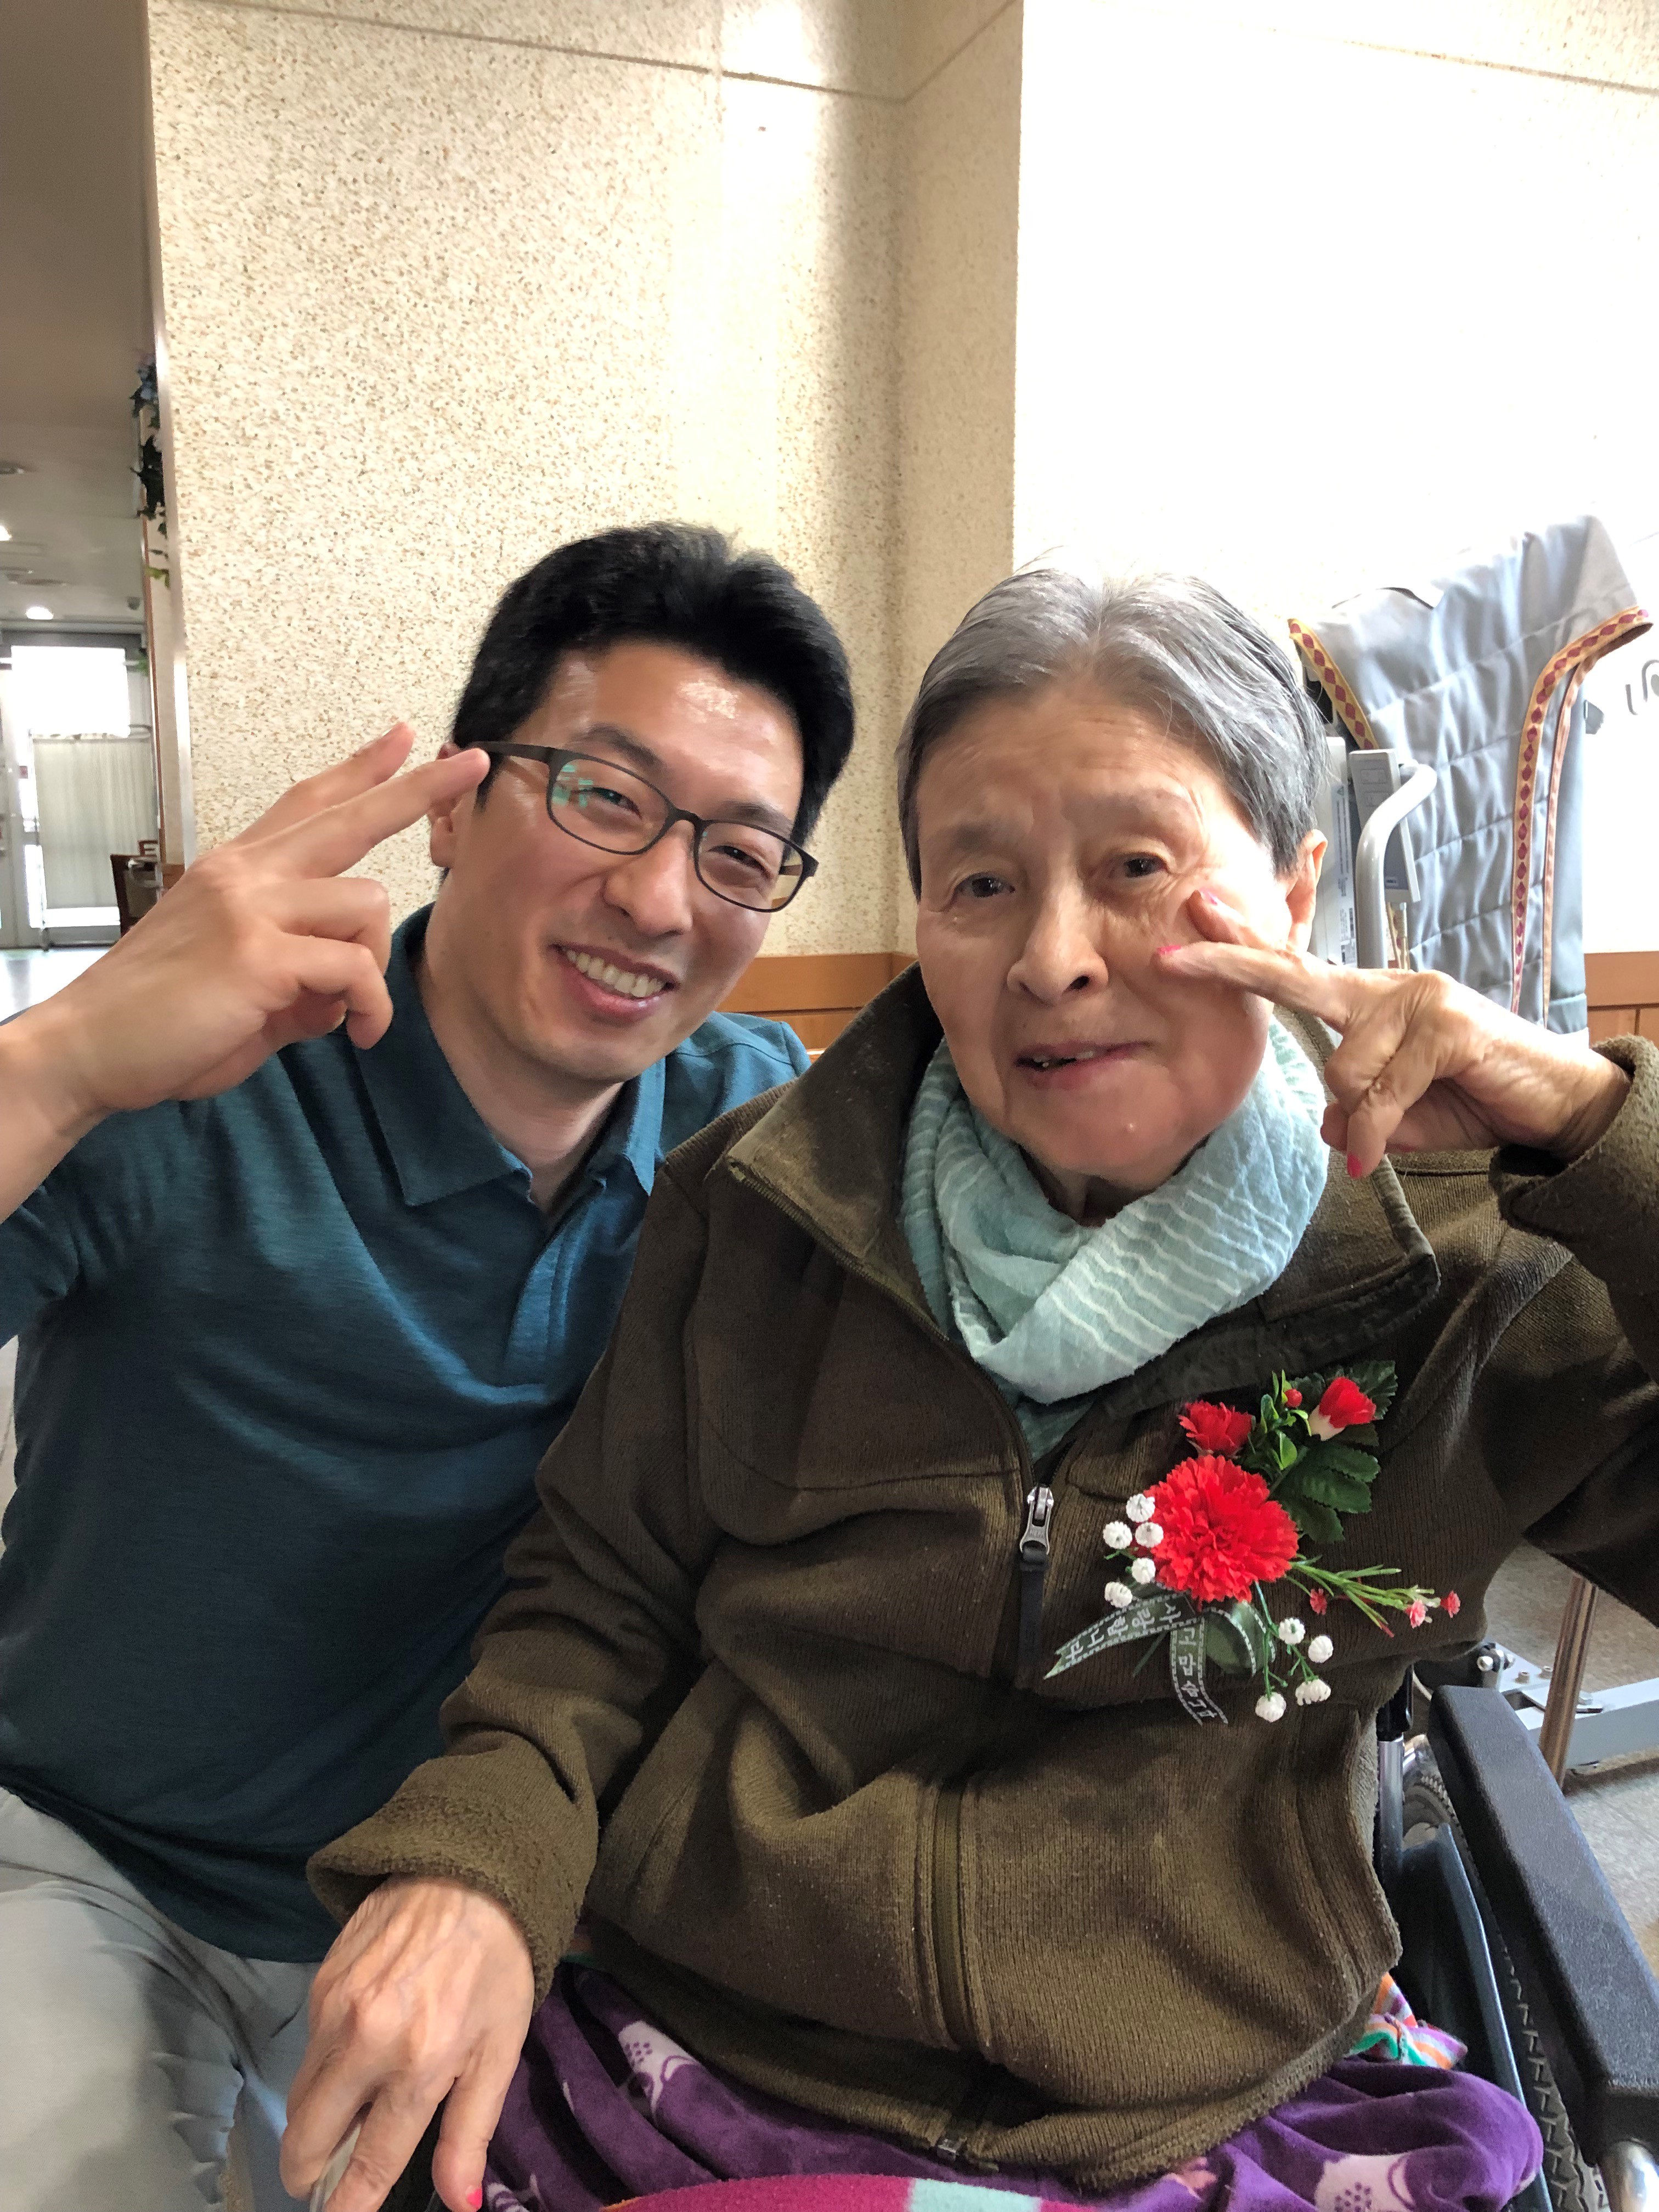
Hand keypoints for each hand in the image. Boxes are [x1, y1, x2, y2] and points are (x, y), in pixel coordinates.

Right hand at [17, 725, 485, 1126]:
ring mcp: (252, 908)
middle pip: (349, 816)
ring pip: (366, 904)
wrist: (90, 1048)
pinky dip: (368, 1008)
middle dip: (419, 788)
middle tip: (472, 761)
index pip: (308, 802)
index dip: (361, 770)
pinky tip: (354, 1034)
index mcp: (238, 871)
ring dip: (373, 968)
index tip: (405, 737)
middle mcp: (246, 874)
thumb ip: (300, 974)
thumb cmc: (162, 1021)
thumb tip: (341, 996)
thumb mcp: (245, 986)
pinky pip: (355, 969)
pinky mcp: (261, 954)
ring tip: (348, 1017)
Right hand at [280, 1877, 534, 2211]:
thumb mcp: (500, 2048)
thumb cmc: (497, 1965)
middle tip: (338, 2170)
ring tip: (357, 2107)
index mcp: (418, 2062)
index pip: (368, 2161)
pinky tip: (360, 2049)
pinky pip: (307, 2051)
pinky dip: (325, 2067)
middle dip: (313, 2171)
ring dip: (318, 2119)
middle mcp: (364, 2040)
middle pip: (306, 2139)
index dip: (348, 2205)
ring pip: (300, 2098)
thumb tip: (459, 2201)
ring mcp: (333, 2010)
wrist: (468, 1871)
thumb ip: (471, 2129)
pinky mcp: (317, 1983)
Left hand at [1154, 890, 1629, 1175]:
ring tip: (1397, 1125)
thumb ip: (1355, 1116)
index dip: (1239, 950)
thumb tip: (1327, 1123)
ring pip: (1342, 1068)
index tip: (1183, 936)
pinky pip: (1383, 1092)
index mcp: (1366, 999)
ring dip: (1362, 1115)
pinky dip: (1379, 1133)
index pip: (1294, 967)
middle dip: (1231, 965)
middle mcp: (1387, 987)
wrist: (1549, 1101)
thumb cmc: (1468, 1097)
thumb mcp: (1394, 1118)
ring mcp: (1420, 1000)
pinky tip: (1380, 1152)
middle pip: (1293, 973)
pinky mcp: (1448, 1028)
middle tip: (1172, 959)